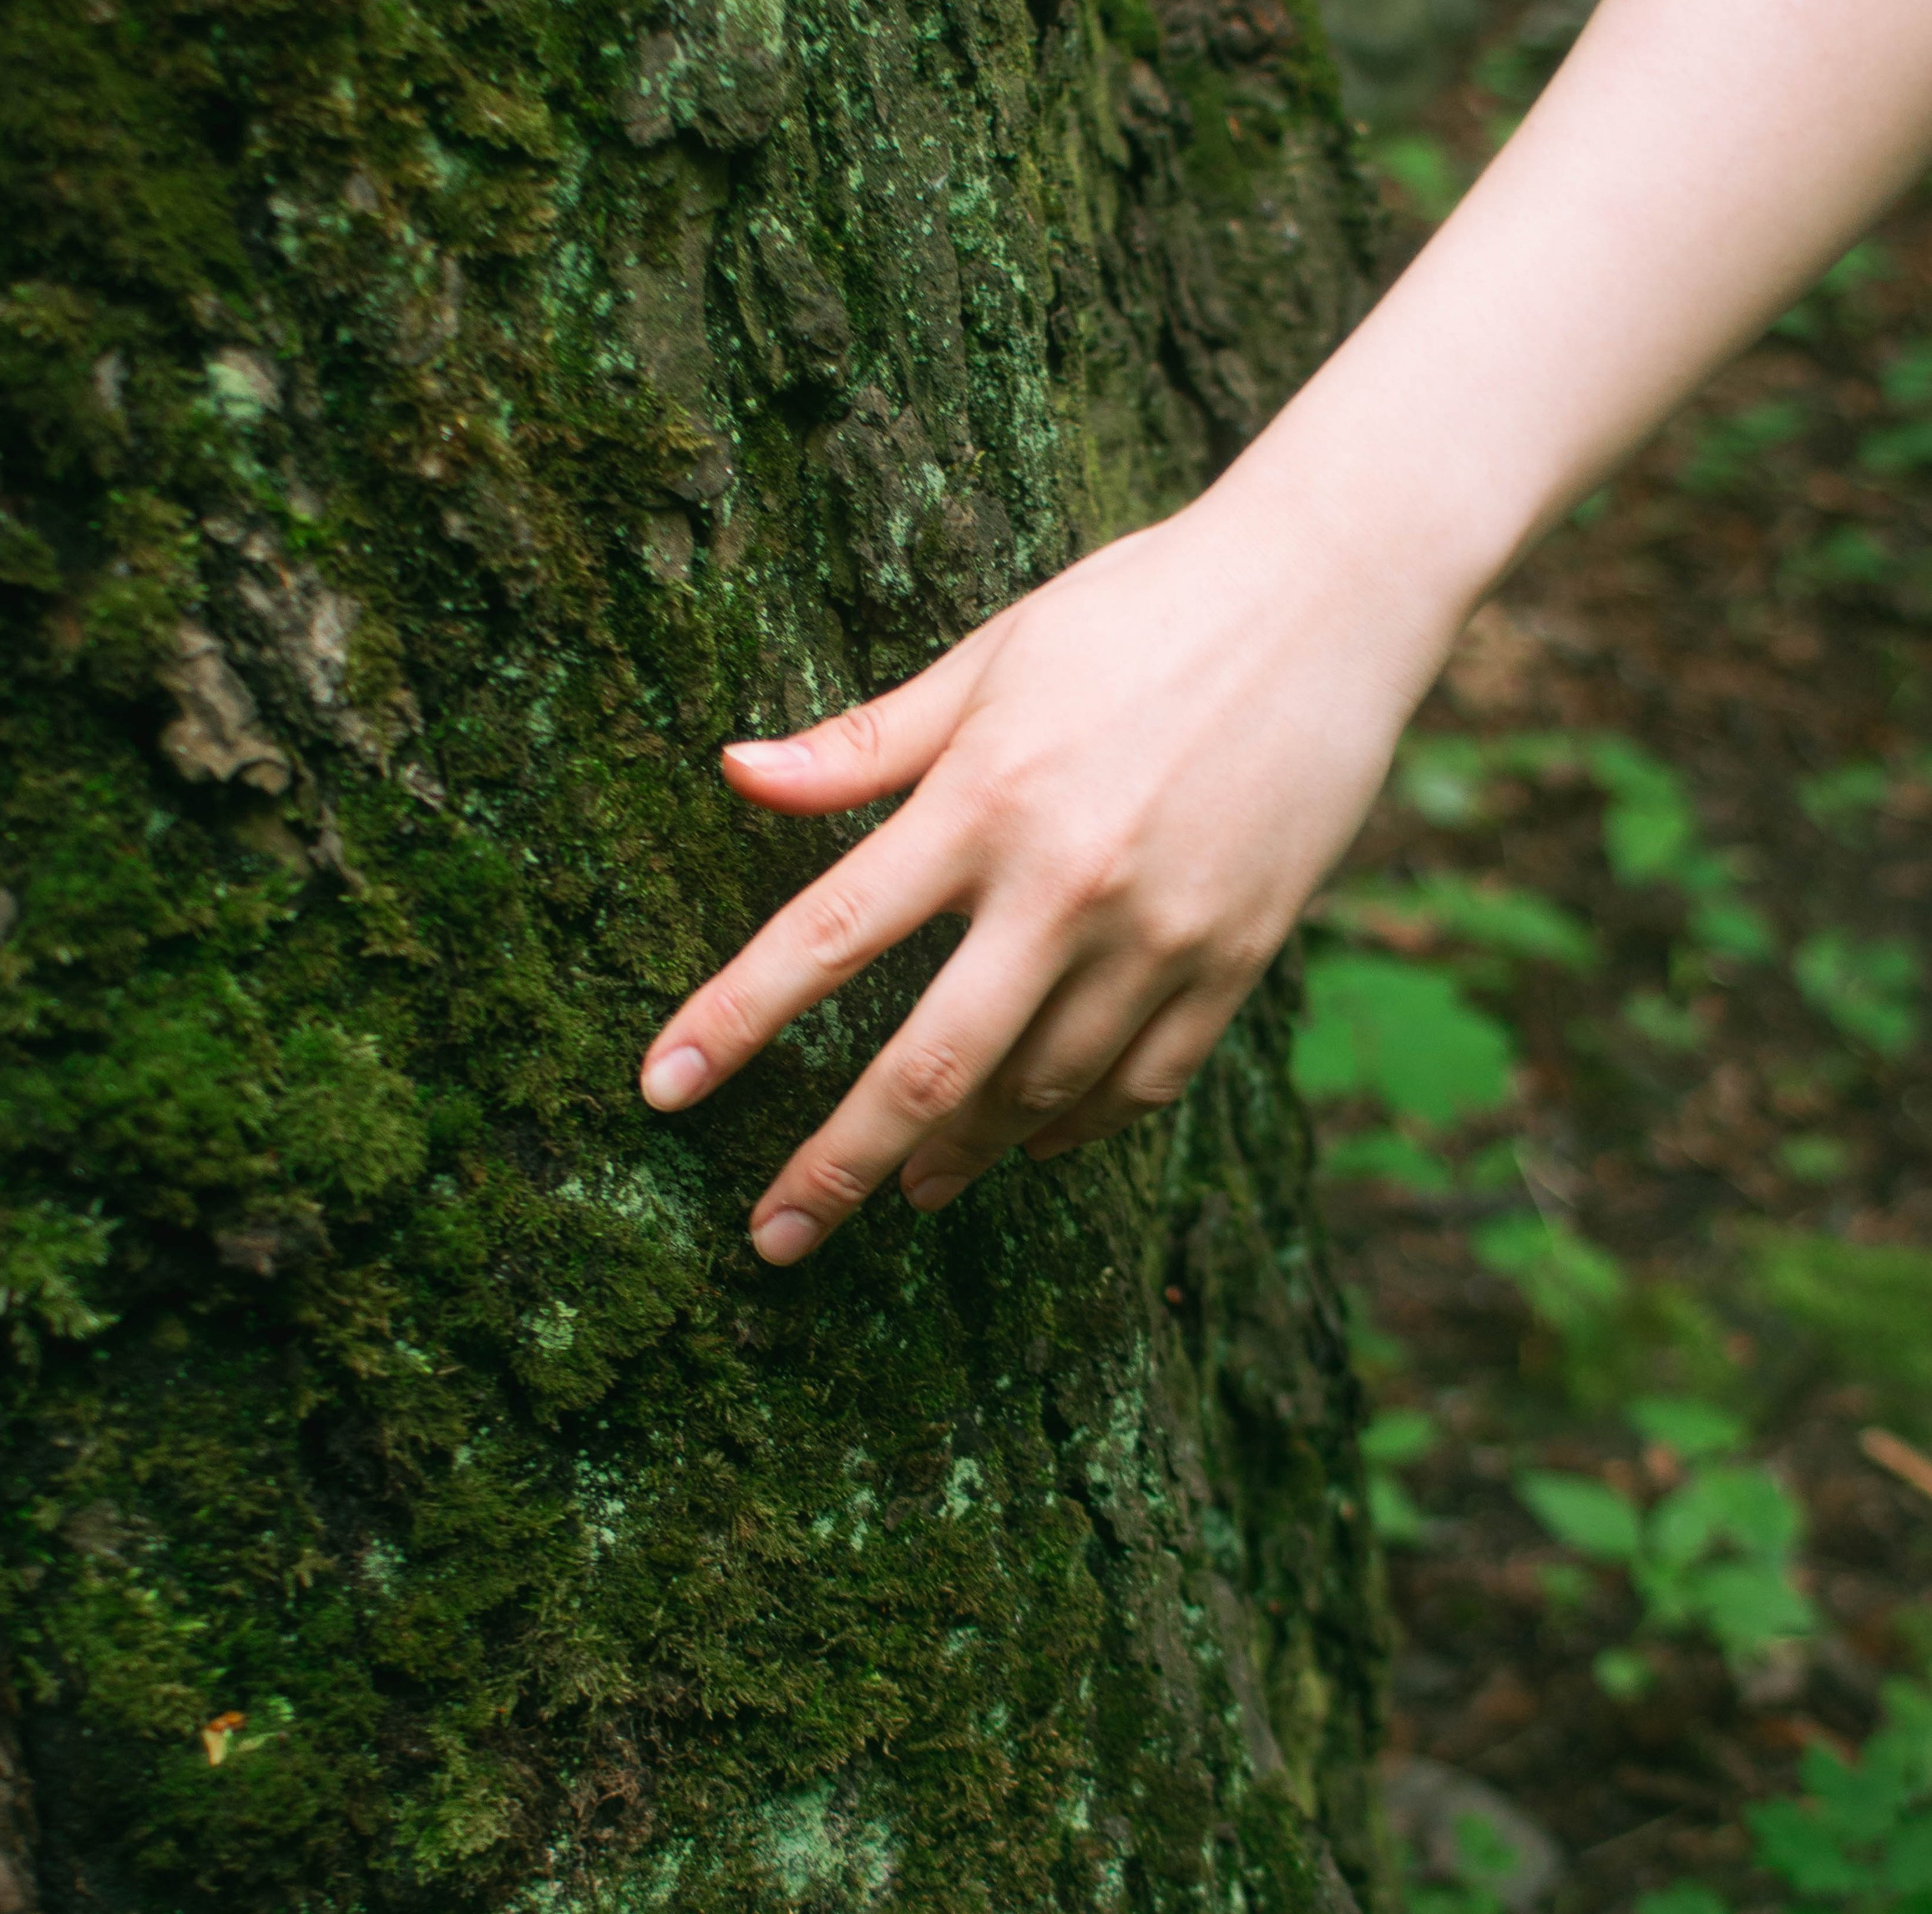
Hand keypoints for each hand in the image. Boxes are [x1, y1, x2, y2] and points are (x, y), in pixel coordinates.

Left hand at [639, 470, 1473, 1264]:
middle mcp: (1065, 883)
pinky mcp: (1236, 958)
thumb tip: (732, 775)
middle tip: (774, 1239)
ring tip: (907, 1190)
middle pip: (927, 1065)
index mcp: (984, 799)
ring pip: (1035, 1094)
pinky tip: (1031, 1144)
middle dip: (837, 1166)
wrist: (1332, 595)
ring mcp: (1160, 934)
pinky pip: (1140, 1083)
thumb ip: (862, 743)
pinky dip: (1074, 1128)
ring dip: (956, 1157)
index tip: (660, 1090)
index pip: (826, 933)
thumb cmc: (1140, 609)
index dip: (731, 1021)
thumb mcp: (989, 658)